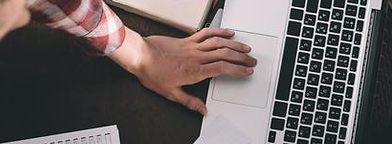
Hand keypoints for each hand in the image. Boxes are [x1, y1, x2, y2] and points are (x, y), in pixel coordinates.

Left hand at [109, 28, 256, 114]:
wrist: (140, 55)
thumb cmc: (152, 72)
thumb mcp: (171, 93)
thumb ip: (189, 102)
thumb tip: (202, 110)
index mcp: (195, 72)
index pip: (222, 69)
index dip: (238, 70)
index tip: (247, 71)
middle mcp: (196, 57)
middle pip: (225, 55)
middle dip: (241, 58)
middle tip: (251, 60)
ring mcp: (193, 46)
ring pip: (219, 43)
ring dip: (234, 44)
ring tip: (245, 47)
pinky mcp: (187, 40)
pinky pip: (206, 33)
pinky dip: (219, 31)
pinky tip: (227, 32)